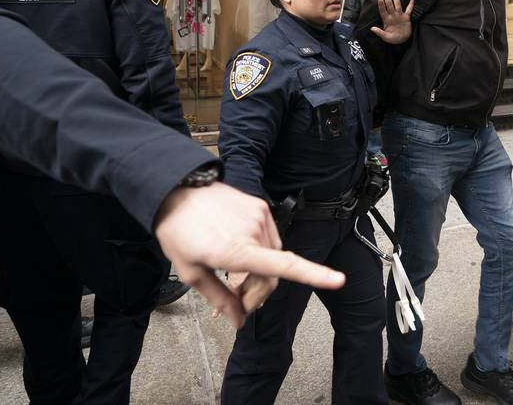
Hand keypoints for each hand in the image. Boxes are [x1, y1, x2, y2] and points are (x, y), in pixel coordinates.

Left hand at [153, 182, 344, 327]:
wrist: (174, 190)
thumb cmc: (178, 232)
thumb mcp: (191, 272)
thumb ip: (220, 298)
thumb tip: (239, 321)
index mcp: (236, 250)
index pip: (283, 265)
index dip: (313, 274)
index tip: (337, 280)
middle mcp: (253, 231)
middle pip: (273, 273)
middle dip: (258, 293)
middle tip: (238, 305)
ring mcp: (259, 216)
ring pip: (272, 255)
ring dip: (259, 272)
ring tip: (235, 278)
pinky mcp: (259, 206)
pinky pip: (267, 237)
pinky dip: (258, 251)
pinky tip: (238, 254)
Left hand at [370, 0, 413, 44]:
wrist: (402, 40)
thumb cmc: (393, 38)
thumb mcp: (386, 37)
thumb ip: (379, 32)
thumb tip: (372, 28)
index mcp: (387, 20)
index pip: (383, 11)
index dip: (381, 5)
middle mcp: (393, 16)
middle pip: (389, 5)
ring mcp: (399, 16)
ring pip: (397, 5)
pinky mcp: (406, 17)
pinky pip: (409, 9)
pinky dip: (411, 4)